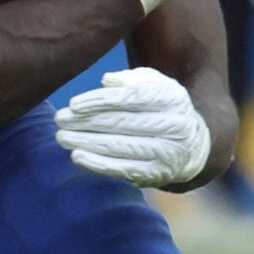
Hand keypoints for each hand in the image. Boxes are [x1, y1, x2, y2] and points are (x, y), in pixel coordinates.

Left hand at [55, 66, 212, 186]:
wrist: (193, 145)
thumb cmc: (162, 108)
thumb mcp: (156, 85)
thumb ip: (133, 79)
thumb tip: (107, 81)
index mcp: (172, 98)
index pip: (131, 98)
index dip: (100, 101)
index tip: (73, 104)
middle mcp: (173, 125)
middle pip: (122, 122)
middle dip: (86, 122)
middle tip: (60, 120)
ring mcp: (167, 152)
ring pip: (119, 146)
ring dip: (86, 142)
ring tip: (62, 137)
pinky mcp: (158, 174)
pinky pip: (123, 169)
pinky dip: (97, 164)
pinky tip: (77, 156)